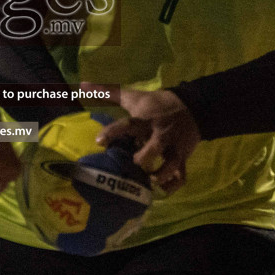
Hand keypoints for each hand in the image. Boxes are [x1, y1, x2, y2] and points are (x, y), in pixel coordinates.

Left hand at [86, 85, 200, 191]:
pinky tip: (161, 190)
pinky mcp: (183, 156)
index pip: (129, 124)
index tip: (99, 141)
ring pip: (171, 164)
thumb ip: (107, 92)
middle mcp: (160, 133)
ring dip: (159, 175)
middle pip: (154, 147)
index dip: (114, 132)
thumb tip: (83, 84)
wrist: (192, 106)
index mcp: (146, 119)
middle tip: (133, 163)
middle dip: (143, 158)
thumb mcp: (133, 97)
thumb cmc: (156, 104)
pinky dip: (172, 186)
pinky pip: (181, 175)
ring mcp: (174, 146)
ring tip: (148, 180)